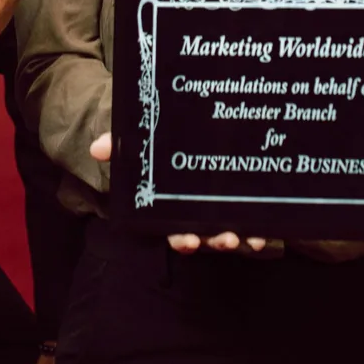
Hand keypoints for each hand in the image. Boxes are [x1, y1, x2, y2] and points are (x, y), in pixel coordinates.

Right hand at [87, 135, 291, 258]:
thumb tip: (97, 148)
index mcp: (175, 207)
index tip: (189, 242)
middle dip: (216, 242)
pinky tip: (266, 230)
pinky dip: (261, 228)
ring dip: (242, 238)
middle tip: (226, 239)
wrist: (193, 121)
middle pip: (208, 236)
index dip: (183, 240)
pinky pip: (255, 220)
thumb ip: (122, 145)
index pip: (177, 230)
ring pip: (232, 231)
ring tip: (250, 237)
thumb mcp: (144, 142)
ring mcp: (225, 210)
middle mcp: (201, 214)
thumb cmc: (163, 141)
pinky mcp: (248, 202)